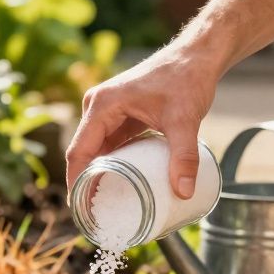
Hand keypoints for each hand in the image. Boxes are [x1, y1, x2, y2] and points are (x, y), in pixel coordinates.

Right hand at [66, 44, 219, 198]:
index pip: (79, 152)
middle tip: (95, 216)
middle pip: (84, 153)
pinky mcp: (122, 115)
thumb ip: (183, 156)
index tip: (80, 211)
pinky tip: (119, 185)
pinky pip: (111, 145)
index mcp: (102, 105)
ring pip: (97, 151)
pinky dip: (113, 165)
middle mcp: (99, 107)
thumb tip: (184, 192)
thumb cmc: (186, 79)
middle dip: (86, 184)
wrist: (197, 56)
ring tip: (104, 207)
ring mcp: (109, 111)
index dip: (76, 183)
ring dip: (98, 176)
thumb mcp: (184, 119)